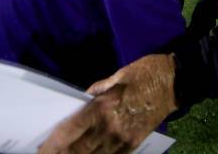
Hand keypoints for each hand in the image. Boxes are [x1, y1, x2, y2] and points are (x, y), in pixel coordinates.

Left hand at [38, 54, 177, 153]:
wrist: (175, 81)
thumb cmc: (145, 72)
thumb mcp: (118, 75)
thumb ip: (98, 90)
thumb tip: (82, 99)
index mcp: (104, 106)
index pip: (72, 129)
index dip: (55, 142)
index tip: (42, 147)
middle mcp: (111, 126)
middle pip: (79, 148)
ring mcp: (124, 138)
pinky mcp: (135, 142)